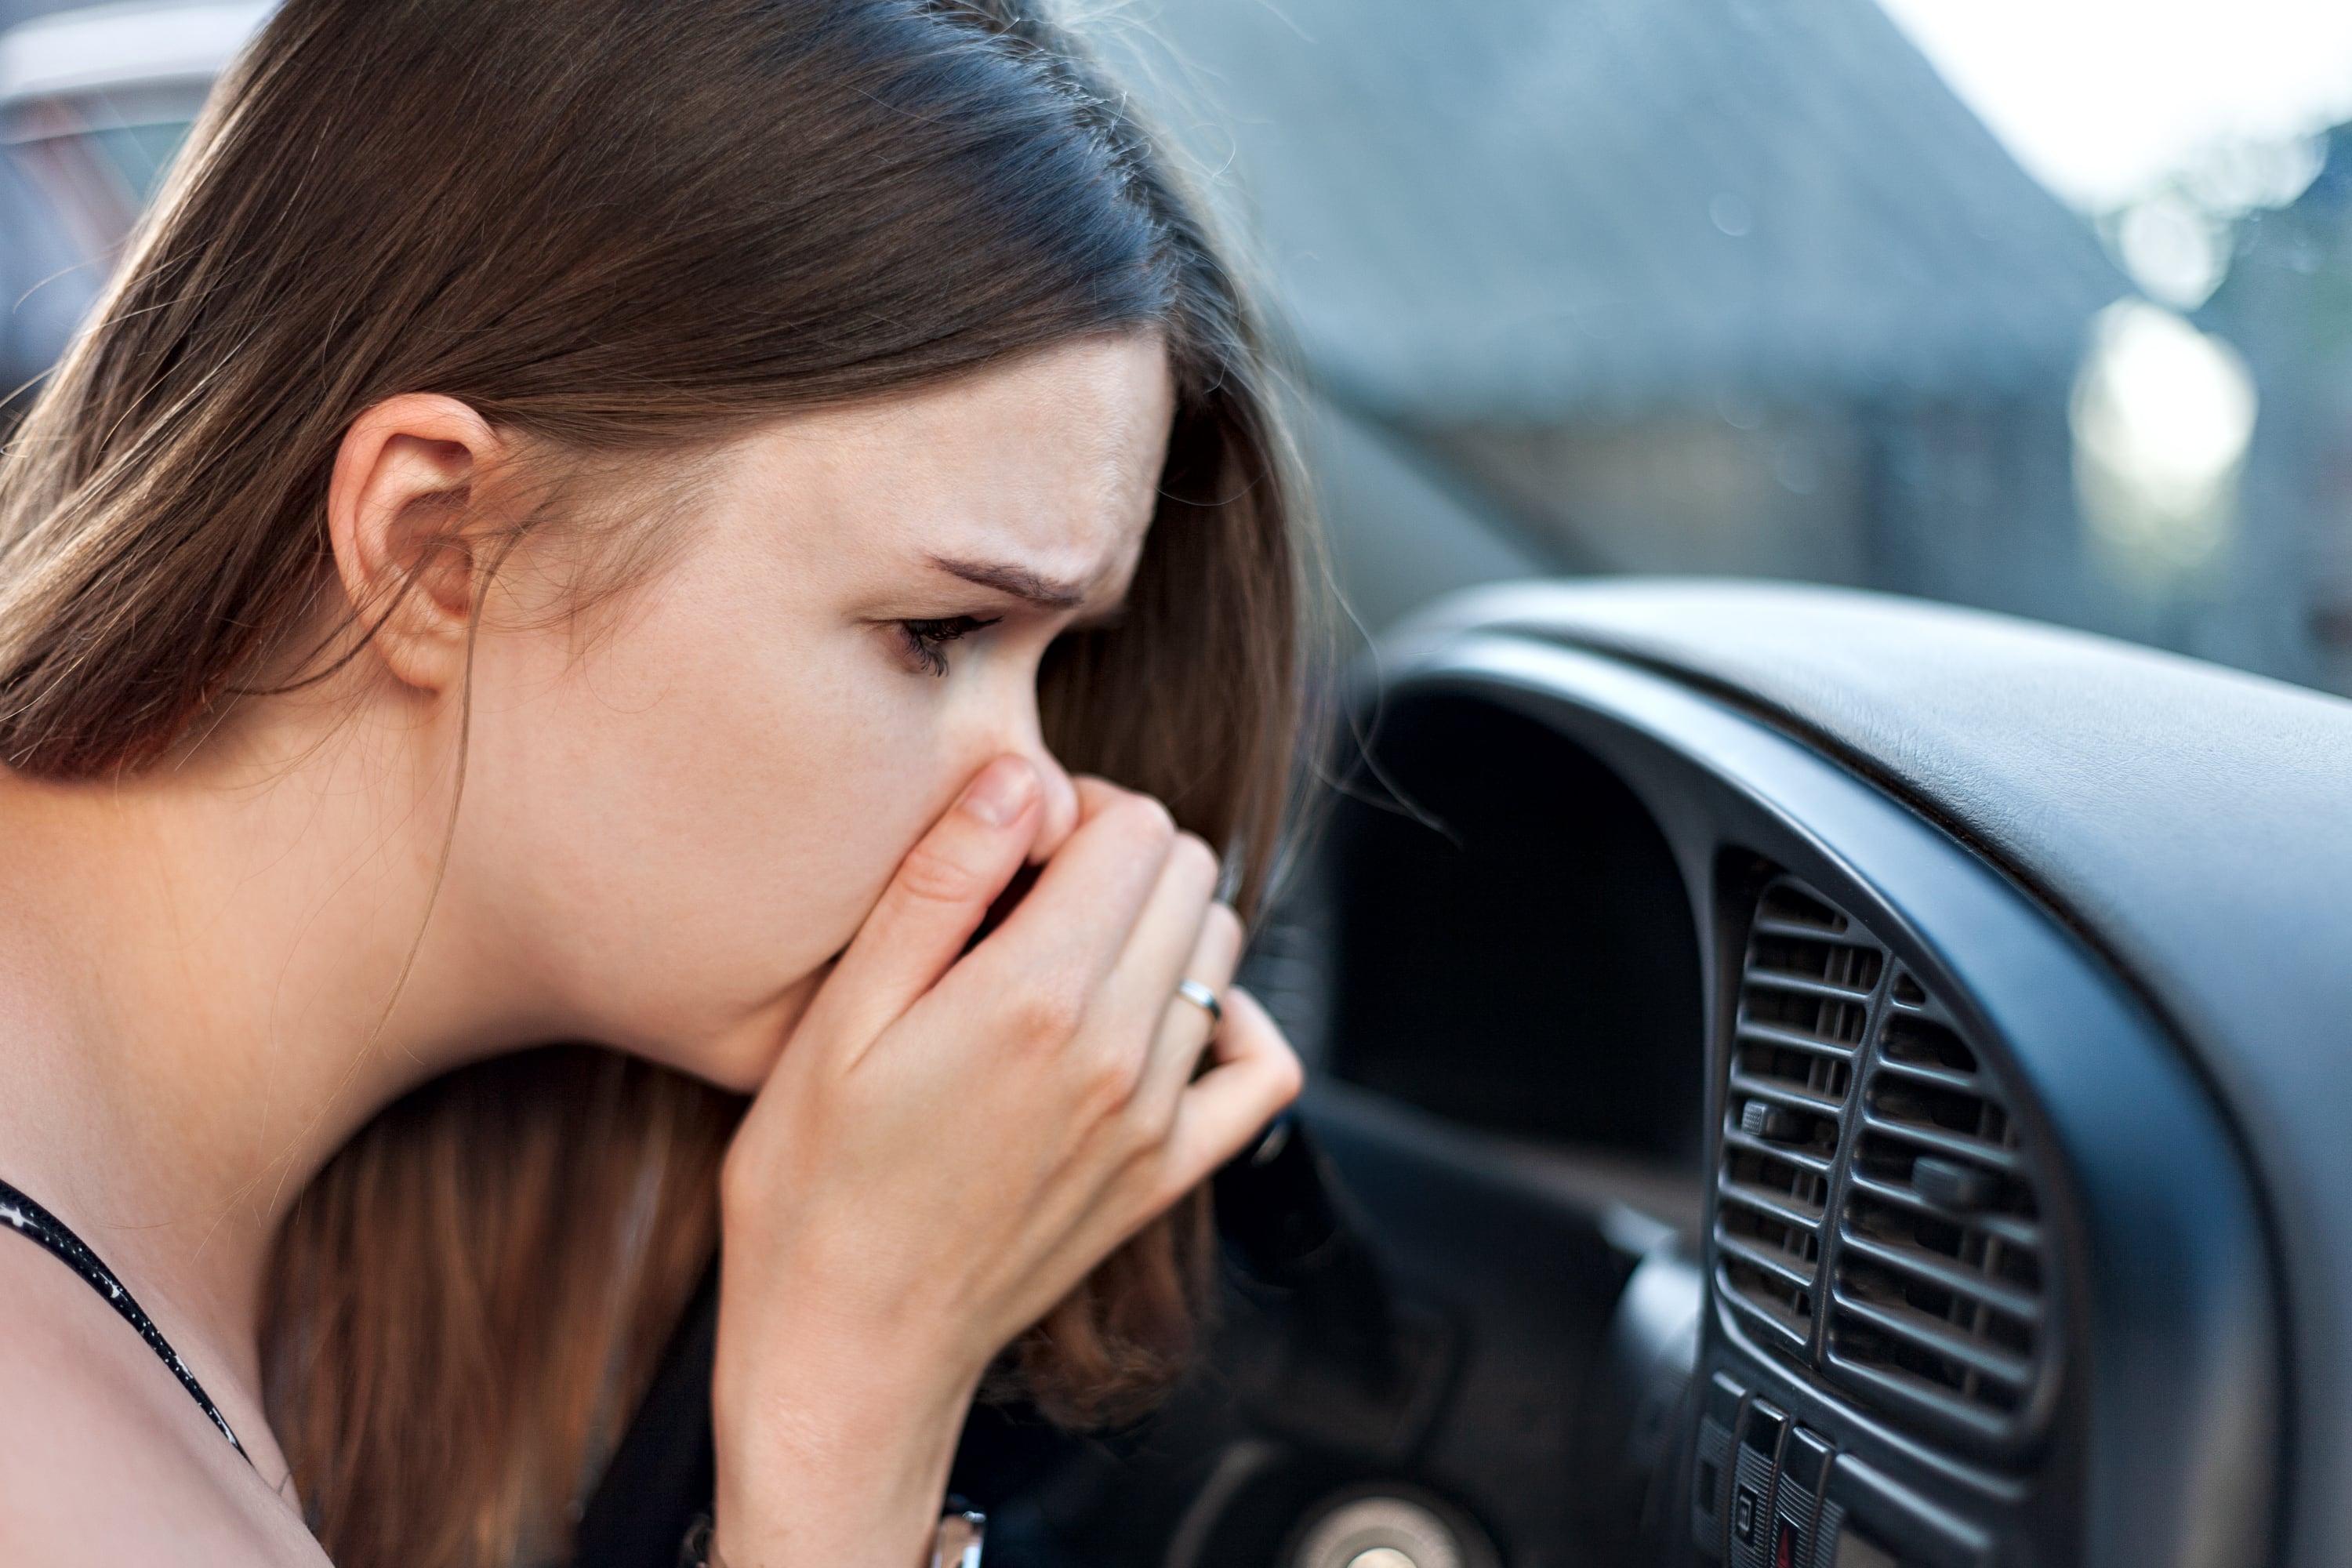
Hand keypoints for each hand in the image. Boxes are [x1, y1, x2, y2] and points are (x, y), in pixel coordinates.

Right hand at [709, 756, 1301, 1566]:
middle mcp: (1120, 1050)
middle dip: (1120, 853)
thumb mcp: (840, 1017)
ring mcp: (1157, 1117)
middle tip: (1033, 890)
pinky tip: (1156, 1017)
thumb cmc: (814, 1185)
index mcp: (1037, 996)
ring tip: (1068, 953)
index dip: (1075, 807)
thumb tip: (1021, 777)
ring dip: (1159, 923)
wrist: (847, 1348)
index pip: (1135, 826)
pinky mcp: (1169, 1173)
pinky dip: (1227, 1019)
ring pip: (1219, 948)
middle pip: (1190, 872)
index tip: (1013, 843)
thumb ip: (940, 885)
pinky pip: (1261, 1068)